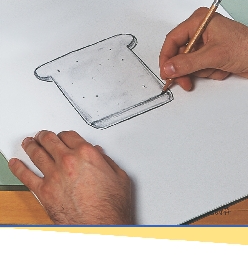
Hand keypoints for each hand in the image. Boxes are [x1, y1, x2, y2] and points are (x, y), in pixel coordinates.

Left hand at [8, 130, 132, 224]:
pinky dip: (19, 168)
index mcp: (87, 153)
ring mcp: (54, 176)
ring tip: (28, 143)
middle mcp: (69, 161)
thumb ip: (107, 161)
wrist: (100, 225)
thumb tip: (99, 155)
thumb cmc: (111, 205)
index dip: (66, 134)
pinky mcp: (44, 192)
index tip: (64, 136)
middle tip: (42, 135)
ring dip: (31, 146)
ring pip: (37, 154)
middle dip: (45, 136)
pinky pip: (26, 176)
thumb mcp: (119, 176)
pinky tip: (16, 164)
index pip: (70, 135)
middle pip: (51, 140)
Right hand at [159, 9, 247, 90]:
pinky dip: (212, 72)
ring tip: (217, 68)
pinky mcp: (215, 54)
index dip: (167, 57)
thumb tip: (169, 67)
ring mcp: (209, 42)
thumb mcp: (213, 56)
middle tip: (186, 81)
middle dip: (187, 69)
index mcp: (200, 21)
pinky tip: (224, 69)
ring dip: (204, 71)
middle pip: (181, 53)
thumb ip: (187, 63)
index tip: (165, 72)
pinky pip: (203, 67)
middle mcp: (203, 29)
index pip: (174, 39)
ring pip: (192, 63)